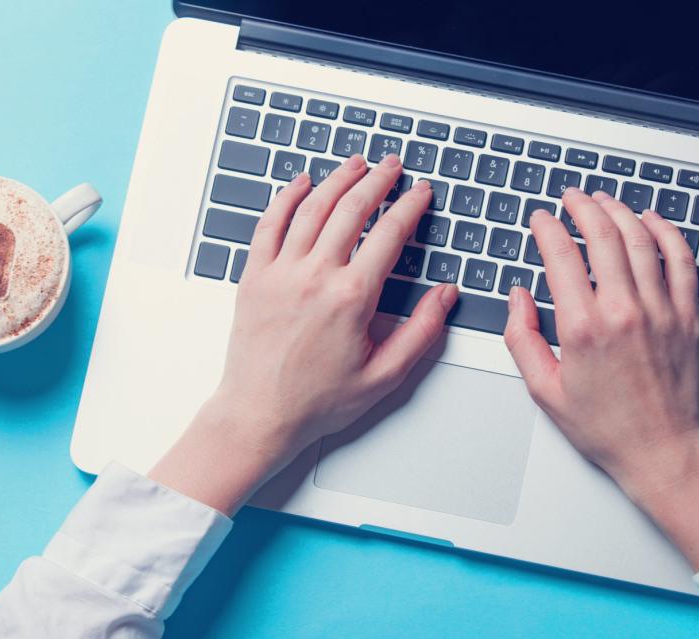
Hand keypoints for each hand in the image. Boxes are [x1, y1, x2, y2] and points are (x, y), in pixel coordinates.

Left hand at [149, 154, 456, 515]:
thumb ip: (421, 333)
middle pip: (352, 209)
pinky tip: (300, 183)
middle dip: (377, 180)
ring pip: (312, 208)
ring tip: (356, 163)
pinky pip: (269, 224)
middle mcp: (315, 276)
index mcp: (351, 298)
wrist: (259, 414)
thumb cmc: (317, 401)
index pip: (390, 234)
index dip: (411, 206)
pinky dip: (285, 198)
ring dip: (337, 179)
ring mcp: (280, 272)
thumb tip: (445, 295)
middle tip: (392, 166)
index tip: (421, 192)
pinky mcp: (253, 277)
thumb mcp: (384, 377)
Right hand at [504, 188, 698, 569]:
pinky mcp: (687, 315)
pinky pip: (679, 260)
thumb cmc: (606, 428)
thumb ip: (523, 338)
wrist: (663, 451)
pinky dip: (666, 232)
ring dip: (619, 212)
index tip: (540, 220)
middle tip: (571, 198)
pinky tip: (651, 221)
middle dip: (582, 208)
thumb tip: (519, 298)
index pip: (561, 256)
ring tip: (604, 201)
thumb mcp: (545, 390)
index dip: (547, 229)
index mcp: (583, 328)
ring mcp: (660, 310)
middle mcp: (623, 311)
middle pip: (603, 236)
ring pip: (640, 240)